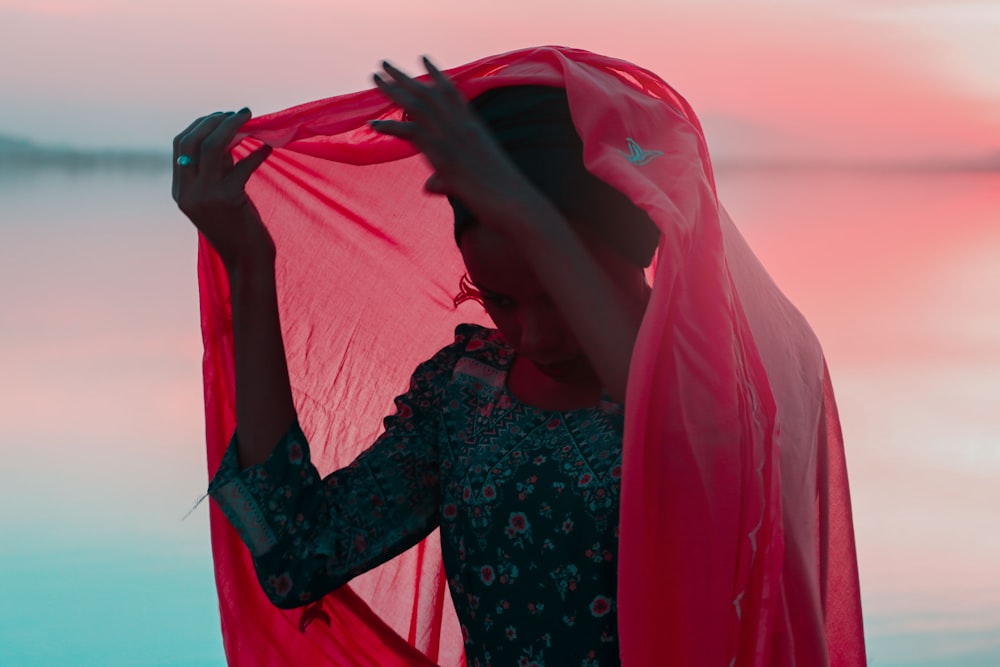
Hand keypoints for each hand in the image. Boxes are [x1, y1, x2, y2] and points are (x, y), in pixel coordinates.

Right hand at [172, 109, 273, 271]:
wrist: (246, 261)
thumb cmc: (238, 229)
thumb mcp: (221, 196)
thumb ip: (218, 169)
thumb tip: (229, 135)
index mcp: (180, 191)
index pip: (179, 146)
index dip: (199, 125)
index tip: (220, 115)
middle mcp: (187, 193)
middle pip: (192, 141)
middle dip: (214, 121)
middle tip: (237, 113)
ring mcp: (205, 196)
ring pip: (213, 147)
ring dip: (233, 127)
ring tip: (250, 118)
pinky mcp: (228, 200)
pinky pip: (242, 166)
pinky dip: (256, 154)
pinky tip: (268, 148)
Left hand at [370, 57, 548, 233]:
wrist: (510, 200)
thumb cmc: (499, 194)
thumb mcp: (474, 178)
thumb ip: (446, 179)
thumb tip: (429, 186)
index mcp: (473, 126)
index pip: (452, 93)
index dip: (436, 75)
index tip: (423, 59)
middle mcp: (461, 126)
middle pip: (429, 93)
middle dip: (405, 77)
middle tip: (385, 63)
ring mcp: (451, 137)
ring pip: (416, 105)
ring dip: (392, 90)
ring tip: (374, 77)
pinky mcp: (442, 152)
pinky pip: (410, 133)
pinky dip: (390, 127)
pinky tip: (373, 124)